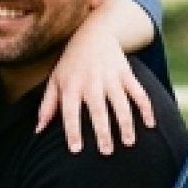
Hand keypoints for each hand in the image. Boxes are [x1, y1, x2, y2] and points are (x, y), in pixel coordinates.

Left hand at [38, 14, 153, 154]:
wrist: (93, 35)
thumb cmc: (70, 65)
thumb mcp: (54, 81)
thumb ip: (47, 106)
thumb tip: (37, 131)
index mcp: (70, 86)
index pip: (70, 113)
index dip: (72, 131)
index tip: (76, 150)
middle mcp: (91, 83)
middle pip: (98, 111)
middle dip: (103, 132)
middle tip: (106, 152)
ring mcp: (111, 78)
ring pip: (121, 104)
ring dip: (126, 123)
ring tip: (129, 143)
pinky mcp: (127, 74)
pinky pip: (139, 92)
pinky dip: (146, 108)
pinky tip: (150, 124)